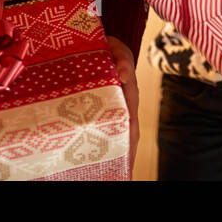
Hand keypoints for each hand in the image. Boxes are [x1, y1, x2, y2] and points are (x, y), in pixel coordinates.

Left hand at [104, 35, 139, 175]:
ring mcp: (112, 109)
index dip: (130, 142)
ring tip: (107, 173)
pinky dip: (100, 145)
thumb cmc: (111, 47)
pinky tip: (90, 158)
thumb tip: (123, 74)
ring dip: (113, 154)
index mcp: (129, 94)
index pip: (131, 122)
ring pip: (114, 135)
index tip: (128, 160)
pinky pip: (101, 129)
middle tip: (119, 176)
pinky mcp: (100, 110)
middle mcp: (123, 106)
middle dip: (124, 157)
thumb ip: (121, 57)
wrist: (102, 46)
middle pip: (126, 136)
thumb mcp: (117, 48)